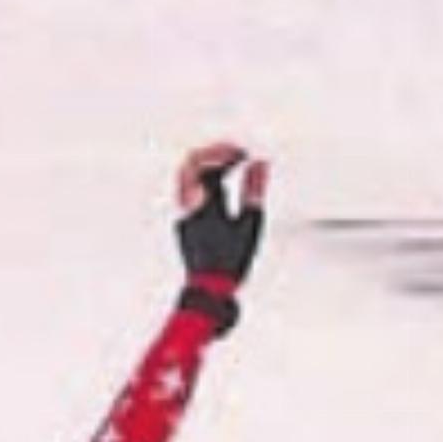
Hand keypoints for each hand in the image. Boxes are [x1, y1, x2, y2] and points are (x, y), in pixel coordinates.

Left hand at [175, 141, 267, 288]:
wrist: (208, 289)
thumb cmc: (227, 262)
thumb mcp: (249, 223)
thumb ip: (253, 190)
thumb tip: (258, 166)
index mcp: (204, 204)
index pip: (207, 165)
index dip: (226, 152)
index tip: (244, 152)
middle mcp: (189, 207)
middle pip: (191, 166)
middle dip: (215, 153)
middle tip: (236, 153)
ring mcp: (184, 215)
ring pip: (187, 178)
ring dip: (209, 166)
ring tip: (231, 165)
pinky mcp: (185, 223)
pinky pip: (189, 192)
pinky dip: (205, 180)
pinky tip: (221, 185)